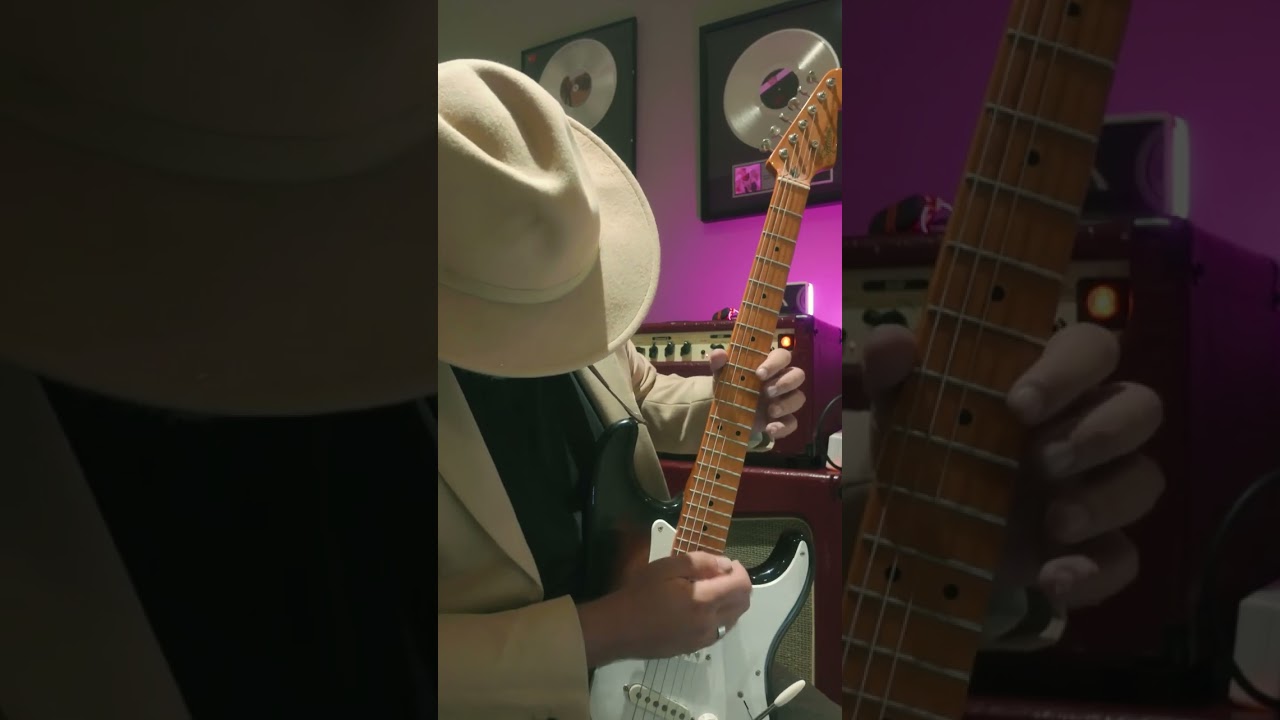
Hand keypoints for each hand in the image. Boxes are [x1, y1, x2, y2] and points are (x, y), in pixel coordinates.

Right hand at [577, 552, 751, 664]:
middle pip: (743, 605)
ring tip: (711, 590)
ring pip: (733, 620)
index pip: (742, 587)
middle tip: (721, 574)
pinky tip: (701, 608)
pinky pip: (719, 632)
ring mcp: (703, 639)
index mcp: (704, 601)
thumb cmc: (640, 593)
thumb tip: (725, 564)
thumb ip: (700, 563)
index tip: (729, 563)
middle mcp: (709, 623)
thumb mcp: (666, 567)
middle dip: (739, 586)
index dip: (741, 571)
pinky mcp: (694, 648)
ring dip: (731, 603)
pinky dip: (720, 617)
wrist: (618, 629)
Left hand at [709, 347, 805, 438]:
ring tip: (770, 411)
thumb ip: (719, 364)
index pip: (782, 356)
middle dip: (785, 383)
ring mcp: (784, 401)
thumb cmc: (730, 388)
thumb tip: (718, 354)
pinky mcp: (783, 420)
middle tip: (767, 392)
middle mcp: (781, 381)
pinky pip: (792, 423)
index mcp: (769, 366)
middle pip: (798, 375)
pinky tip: (770, 429)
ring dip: (786, 404)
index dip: (775, 363)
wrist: (727, 415)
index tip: (759, 374)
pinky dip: (783, 427)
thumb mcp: (722, 376)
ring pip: (799, 398)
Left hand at [862, 322, 1164, 608]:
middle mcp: (1087, 426)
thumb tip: (892, 341)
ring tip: (1054, 521)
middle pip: (1142, 407)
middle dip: (1101, 433)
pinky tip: (1053, 579)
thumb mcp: (901, 411)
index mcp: (1049, 380)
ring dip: (1105, 500)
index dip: (1068, 370)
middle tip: (1043, 461)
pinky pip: (1125, 558)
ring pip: (1146, 480)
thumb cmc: (927, 449)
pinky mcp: (1094, 547)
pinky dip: (1095, 572)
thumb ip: (892, 372)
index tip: (1018, 404)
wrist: (918, 533)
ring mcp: (1097, 488)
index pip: (1091, 347)